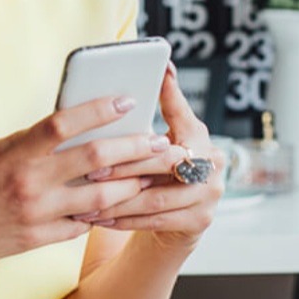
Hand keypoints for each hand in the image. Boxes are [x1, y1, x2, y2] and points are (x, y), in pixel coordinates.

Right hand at [0, 96, 169, 271]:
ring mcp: (35, 215)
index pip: (64, 122)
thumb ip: (31, 142)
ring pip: (98, 199)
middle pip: (95, 161)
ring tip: (152, 175)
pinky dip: (99, 214)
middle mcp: (28, 182)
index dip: (99, 109)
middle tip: (161, 142)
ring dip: (130, 185)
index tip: (127, 100)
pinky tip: (117, 205)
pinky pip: (79, 226)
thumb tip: (72, 127)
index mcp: (14, 152)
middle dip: (135, 149)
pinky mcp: (36, 240)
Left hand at [87, 63, 224, 248]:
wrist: (179, 221)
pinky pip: (155, 221)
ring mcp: (210, 194)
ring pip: (155, 197)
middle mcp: (212, 161)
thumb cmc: (157, 173)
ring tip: (86, 201)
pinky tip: (99, 219)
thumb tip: (136, 81)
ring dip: (117, 200)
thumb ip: (147, 122)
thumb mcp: (156, 144)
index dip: (169, 94)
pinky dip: (124, 220)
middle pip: (164, 161)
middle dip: (124, 166)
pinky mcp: (200, 221)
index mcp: (199, 135)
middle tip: (91, 170)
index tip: (153, 76)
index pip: (181, 112)